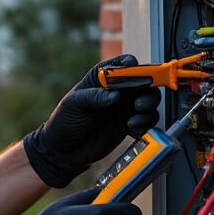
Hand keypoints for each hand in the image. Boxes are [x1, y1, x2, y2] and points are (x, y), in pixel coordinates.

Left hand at [23, 55, 160, 186]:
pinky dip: (146, 122)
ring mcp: (124, 108)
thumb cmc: (63, 121)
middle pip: (143, 81)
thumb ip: (93, 97)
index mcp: (101, 79)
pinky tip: (133, 128)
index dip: (130, 63)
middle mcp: (116, 91)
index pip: (121, 65)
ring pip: (149, 99)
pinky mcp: (129, 125)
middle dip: (148, 86)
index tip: (133, 67)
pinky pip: (147, 120)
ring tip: (137, 112)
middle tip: (140, 100)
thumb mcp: (73, 104)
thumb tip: (114, 95)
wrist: (63, 150)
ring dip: (149, 104)